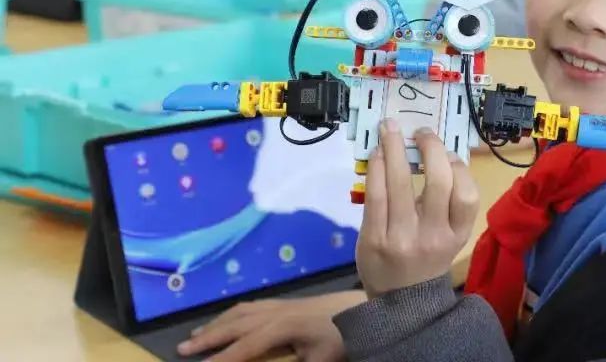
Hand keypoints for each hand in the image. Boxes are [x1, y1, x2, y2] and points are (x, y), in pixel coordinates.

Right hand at [177, 291, 363, 360]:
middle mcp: (277, 312)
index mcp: (282, 327)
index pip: (244, 347)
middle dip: (209, 338)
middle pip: (236, 324)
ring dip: (218, 323)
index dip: (222, 360)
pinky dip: (236, 313)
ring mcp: (284, 304)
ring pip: (242, 312)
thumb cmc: (346, 337)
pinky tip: (232, 319)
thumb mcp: (321, 361)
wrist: (368, 308)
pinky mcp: (291, 303)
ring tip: (197, 336)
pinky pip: (254, 305)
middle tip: (183, 350)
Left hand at [357, 121, 479, 297]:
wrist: (400, 302)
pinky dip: (376, 168)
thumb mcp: (449, 237)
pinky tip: (377, 154)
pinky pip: (375, 195)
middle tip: (422, 132)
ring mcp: (401, 237)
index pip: (467, 195)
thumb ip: (447, 203)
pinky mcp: (373, 238)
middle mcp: (433, 236)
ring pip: (400, 182)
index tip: (448, 155)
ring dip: (394, 148)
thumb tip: (436, 153)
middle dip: (431, 148)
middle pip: (439, 182)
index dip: (459, 167)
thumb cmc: (427, 258)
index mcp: (457, 235)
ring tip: (389, 129)